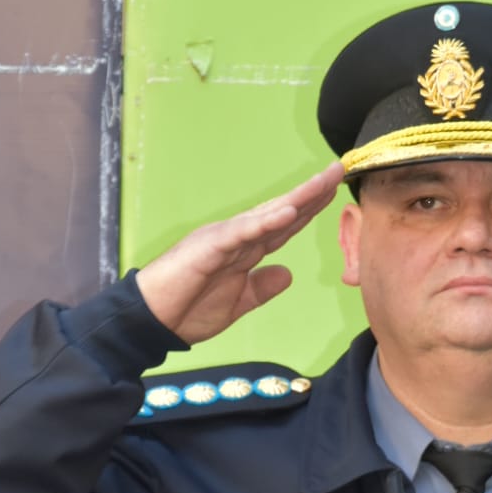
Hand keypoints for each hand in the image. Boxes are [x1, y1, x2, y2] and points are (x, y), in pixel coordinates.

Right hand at [135, 161, 343, 344]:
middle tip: (339, 171)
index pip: (284, 225)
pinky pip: (242, 232)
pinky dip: (266, 221)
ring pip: (267, 214)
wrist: (153, 322)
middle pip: (281, 211)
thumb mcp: (239, 302)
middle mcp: (237, 236)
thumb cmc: (188, 309)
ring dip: (297, 198)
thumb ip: (262, 287)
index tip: (334, 191)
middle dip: (312, 193)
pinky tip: (290, 210)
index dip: (310, 209)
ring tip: (323, 182)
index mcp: (245, 249)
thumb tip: (288, 275)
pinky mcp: (209, 246)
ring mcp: (224, 238)